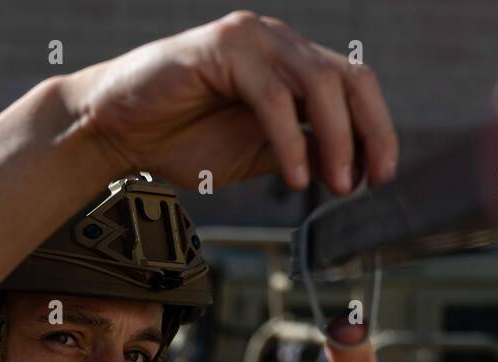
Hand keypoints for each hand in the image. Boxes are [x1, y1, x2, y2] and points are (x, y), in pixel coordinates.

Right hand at [58, 11, 398, 193]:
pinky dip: (290, 141)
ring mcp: (250, 39)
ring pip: (317, 83)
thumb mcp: (255, 154)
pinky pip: (272, 96)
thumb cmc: (180, 140)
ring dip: (336, 139)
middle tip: (369, 181)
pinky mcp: (222, 49)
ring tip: (334, 186)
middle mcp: (276, 42)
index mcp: (289, 63)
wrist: (117, 130)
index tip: (380, 176)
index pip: (352, 86)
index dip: (376, 129)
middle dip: (369, 132)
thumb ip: (299, 151)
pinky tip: (294, 176)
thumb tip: (349, 169)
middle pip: (347, 77)